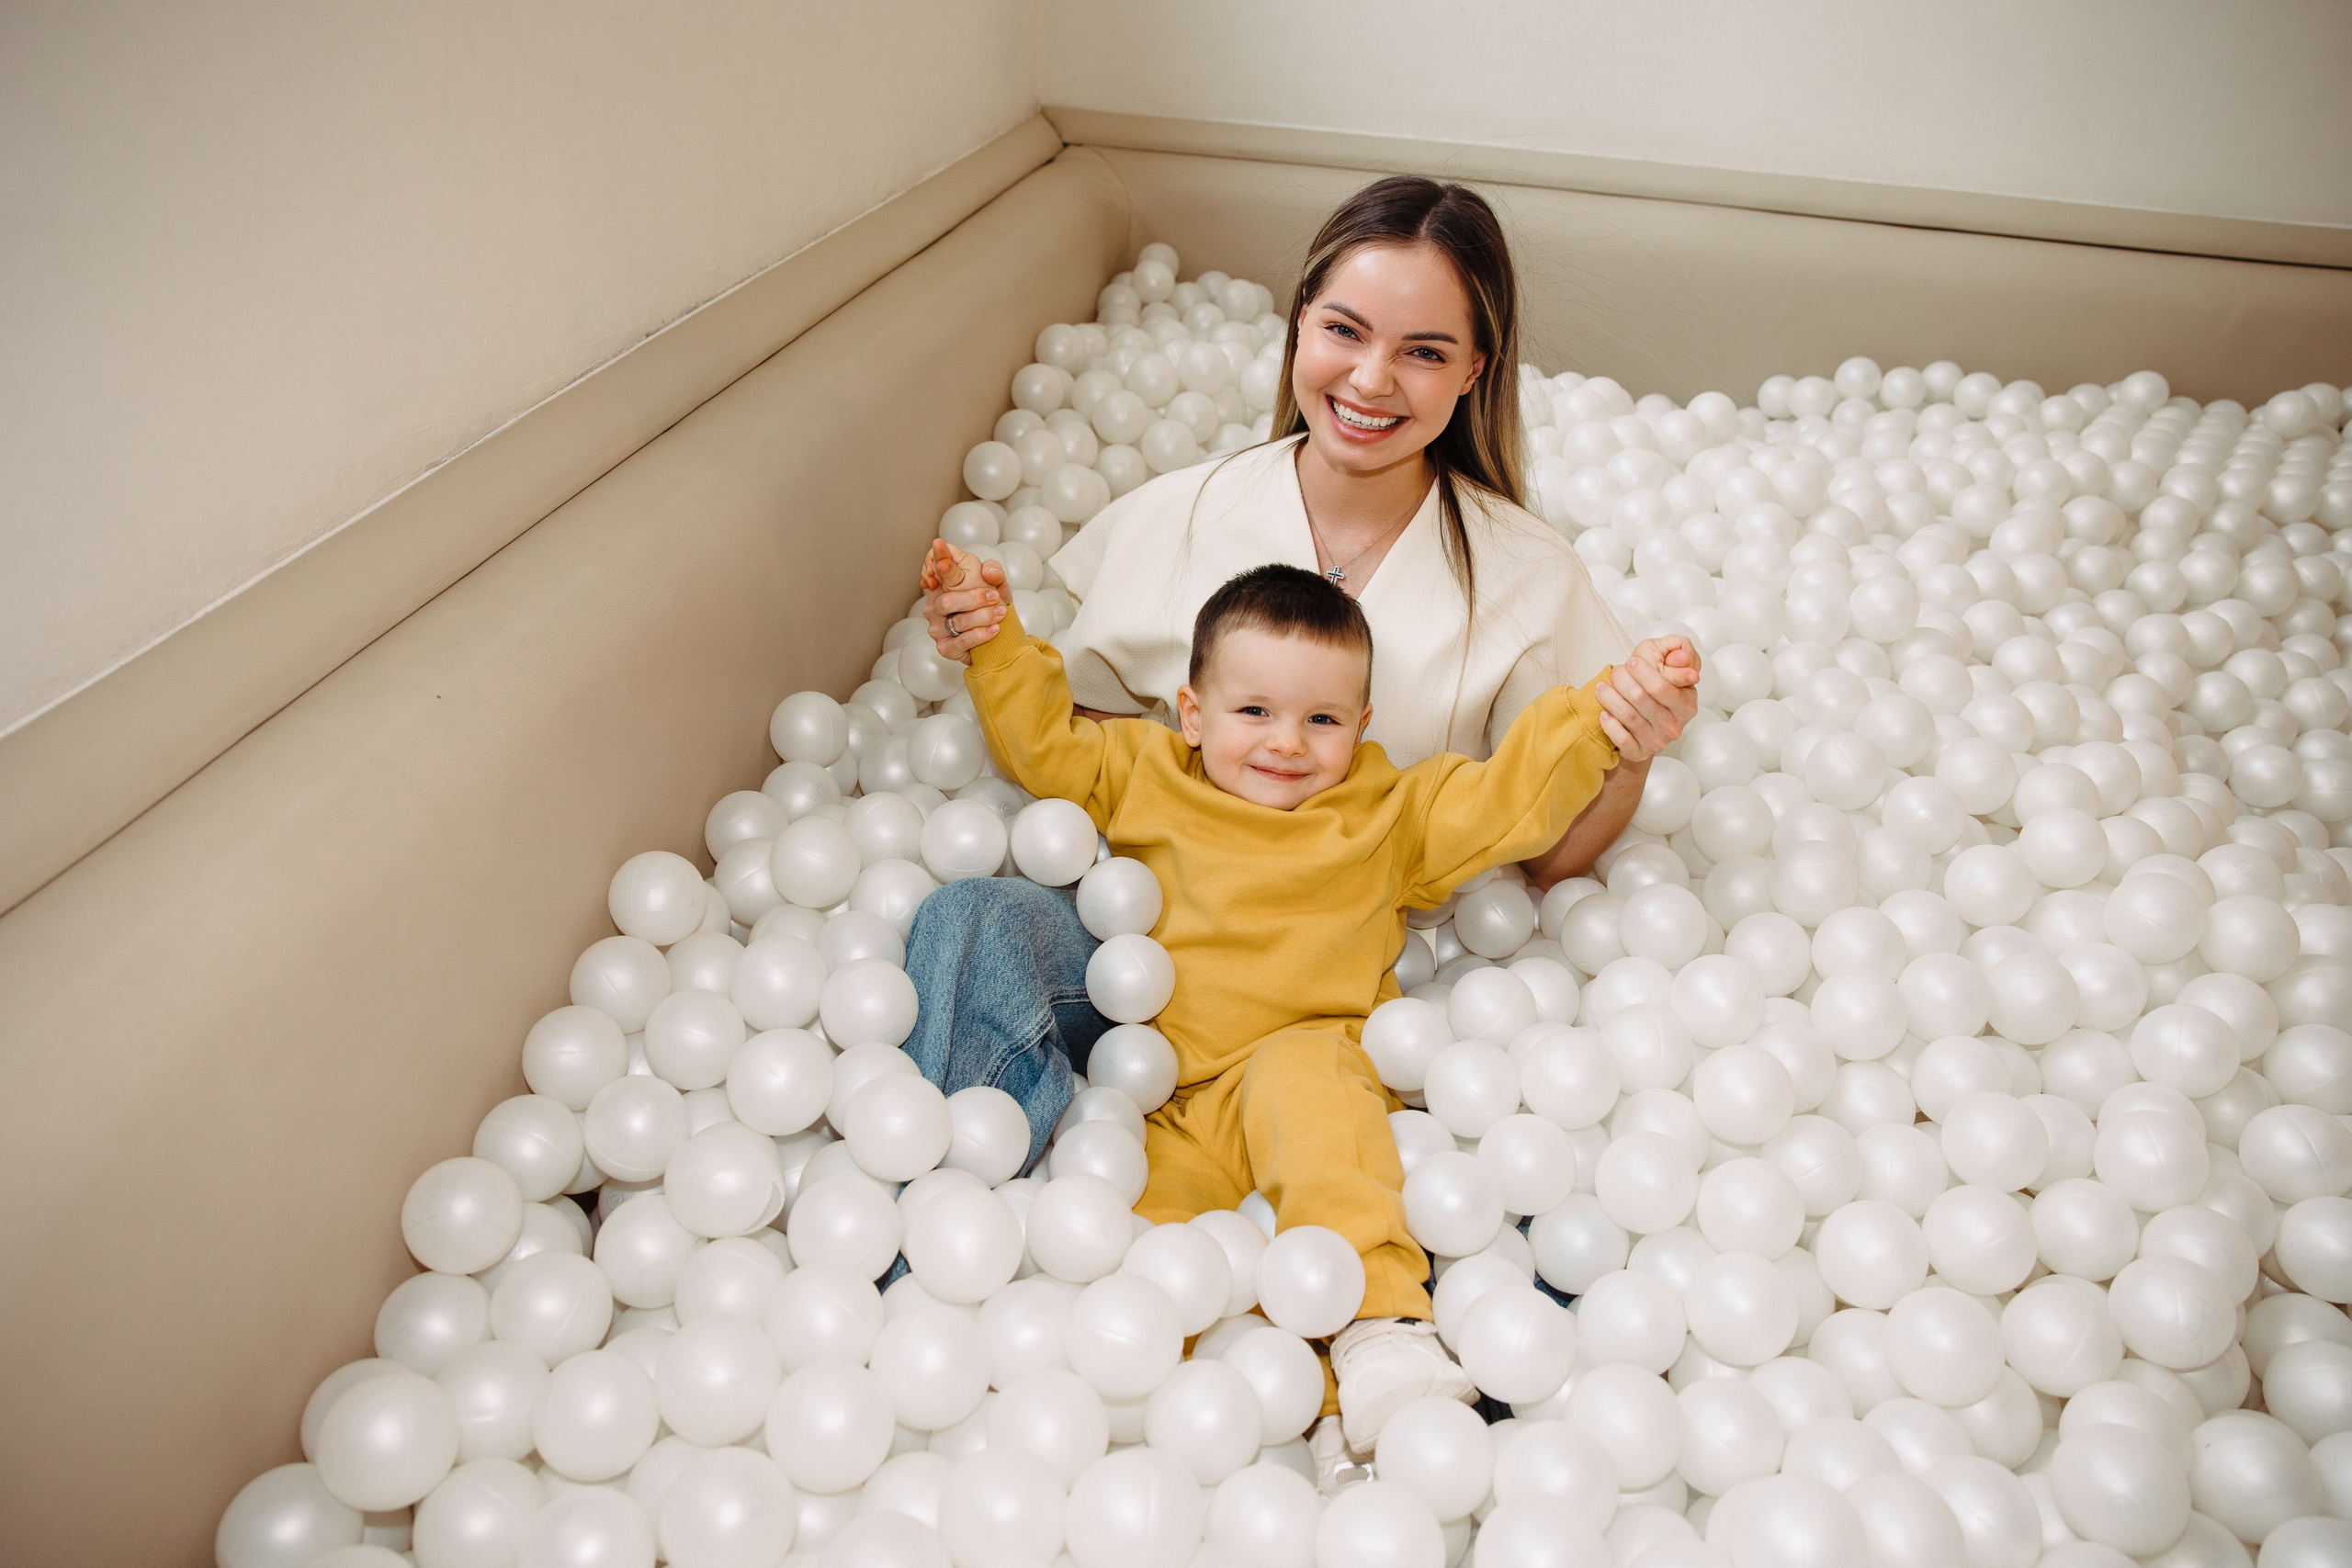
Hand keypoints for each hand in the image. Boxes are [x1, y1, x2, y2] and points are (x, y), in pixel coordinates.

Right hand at [922, 539, 1008, 663]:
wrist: (1001, 637)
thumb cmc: (993, 606)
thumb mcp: (997, 586)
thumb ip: (994, 573)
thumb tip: (988, 570)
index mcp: (943, 585)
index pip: (935, 568)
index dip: (938, 559)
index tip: (942, 551)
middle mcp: (935, 605)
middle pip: (946, 600)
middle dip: (974, 597)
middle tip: (994, 596)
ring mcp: (937, 627)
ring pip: (957, 620)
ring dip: (983, 616)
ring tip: (1001, 612)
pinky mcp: (945, 647)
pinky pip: (961, 641)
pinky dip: (980, 635)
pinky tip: (994, 629)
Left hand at [1596, 635, 1699, 762]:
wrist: (1647, 721)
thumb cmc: (1655, 688)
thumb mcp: (1668, 665)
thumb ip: (1678, 653)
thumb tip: (1683, 655)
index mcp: (1686, 704)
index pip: (1662, 687)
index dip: (1643, 672)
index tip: (1632, 662)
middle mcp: (1674, 725)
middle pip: (1641, 699)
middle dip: (1623, 681)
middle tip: (1615, 671)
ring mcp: (1657, 741)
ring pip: (1628, 716)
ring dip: (1610, 698)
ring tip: (1601, 687)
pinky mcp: (1640, 753)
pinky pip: (1622, 740)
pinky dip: (1610, 725)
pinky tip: (1604, 713)